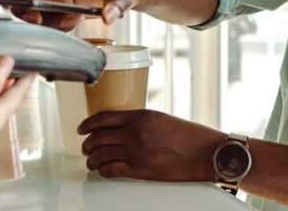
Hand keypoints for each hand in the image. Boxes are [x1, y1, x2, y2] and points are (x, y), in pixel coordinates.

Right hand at [6, 0, 151, 30]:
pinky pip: (49, 15)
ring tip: (70, 22)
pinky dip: (56, 24)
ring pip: (34, 4)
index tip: (8, 0)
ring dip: (43, 19)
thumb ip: (119, 1)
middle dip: (24, 6)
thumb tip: (108, 16)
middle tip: (37, 22)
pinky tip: (75, 22)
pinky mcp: (65, 1)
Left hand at [78, 109, 222, 181]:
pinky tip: (103, 171)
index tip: (81, 129)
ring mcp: (136, 151)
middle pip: (98, 137)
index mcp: (140, 116)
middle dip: (87, 144)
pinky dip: (103, 171)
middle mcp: (135, 132)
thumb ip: (140, 122)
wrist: (205, 152)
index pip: (103, 118)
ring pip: (101, 155)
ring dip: (92, 160)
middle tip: (85, 148)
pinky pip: (111, 170)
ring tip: (92, 162)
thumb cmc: (189, 137)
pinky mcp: (140, 170)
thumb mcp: (161, 120)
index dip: (87, 124)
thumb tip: (122, 129)